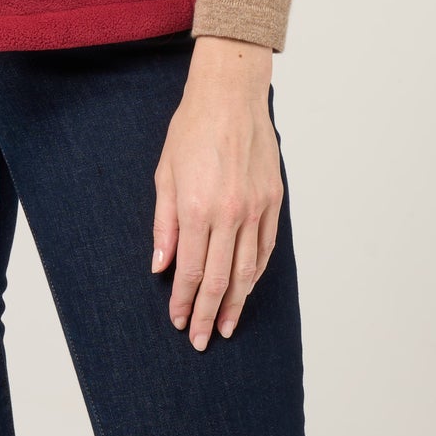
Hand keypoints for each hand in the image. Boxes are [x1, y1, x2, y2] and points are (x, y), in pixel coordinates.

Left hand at [151, 35, 279, 348]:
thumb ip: (164, 224)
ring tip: (225, 325)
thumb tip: (161, 266)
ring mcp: (256, 209)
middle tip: (201, 339)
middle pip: (220, 280)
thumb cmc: (192, 129)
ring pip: (248, 271)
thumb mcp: (165, 174)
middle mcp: (229, 214)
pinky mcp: (274, 201)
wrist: (230, 96)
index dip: (182, 301)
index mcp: (197, 208)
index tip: (177, 321)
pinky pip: (266, 248)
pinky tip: (247, 287)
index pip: (191, 271)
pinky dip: (256, 273)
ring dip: (235, 303)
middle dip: (207, 314)